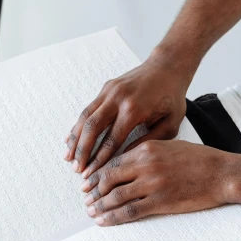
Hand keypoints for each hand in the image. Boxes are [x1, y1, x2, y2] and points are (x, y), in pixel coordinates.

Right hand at [64, 51, 190, 175]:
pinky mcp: (106, 87)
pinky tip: (72, 137)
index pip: (111, 139)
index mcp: (134, 109)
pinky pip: (88, 108)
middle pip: (92, 128)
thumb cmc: (171, 97)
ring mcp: (110, 91)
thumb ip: (149, 141)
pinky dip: (78, 124)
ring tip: (68, 157)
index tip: (93, 174)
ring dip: (75, 138)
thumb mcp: (170, 123)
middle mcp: (118, 98)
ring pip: (85, 116)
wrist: (167, 67)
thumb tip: (126, 157)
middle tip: (77, 169)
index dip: (100, 159)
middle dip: (82, 151)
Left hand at [80, 139, 232, 224]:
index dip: (97, 173)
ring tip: (91, 211)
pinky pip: (131, 211)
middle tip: (84, 197)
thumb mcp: (168, 145)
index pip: (113, 161)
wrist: (220, 173)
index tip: (87, 180)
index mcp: (146, 148)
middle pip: (110, 178)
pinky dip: (114, 217)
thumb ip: (146, 151)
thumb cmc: (198, 158)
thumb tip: (126, 161)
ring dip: (100, 205)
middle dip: (93, 189)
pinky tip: (104, 221)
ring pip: (116, 196)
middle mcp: (145, 165)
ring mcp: (153, 184)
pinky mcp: (161, 202)